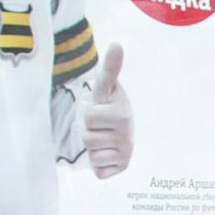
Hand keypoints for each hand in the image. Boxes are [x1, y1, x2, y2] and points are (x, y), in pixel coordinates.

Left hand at [83, 43, 132, 178]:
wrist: (124, 129)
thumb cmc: (111, 107)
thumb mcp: (108, 88)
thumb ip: (110, 68)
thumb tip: (116, 44)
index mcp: (123, 114)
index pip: (89, 118)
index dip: (90, 115)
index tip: (102, 111)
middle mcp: (127, 135)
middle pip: (87, 139)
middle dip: (90, 133)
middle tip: (101, 128)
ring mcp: (126, 153)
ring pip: (92, 155)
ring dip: (94, 148)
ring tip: (104, 140)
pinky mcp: (122, 168)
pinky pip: (99, 171)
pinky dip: (99, 164)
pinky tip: (107, 154)